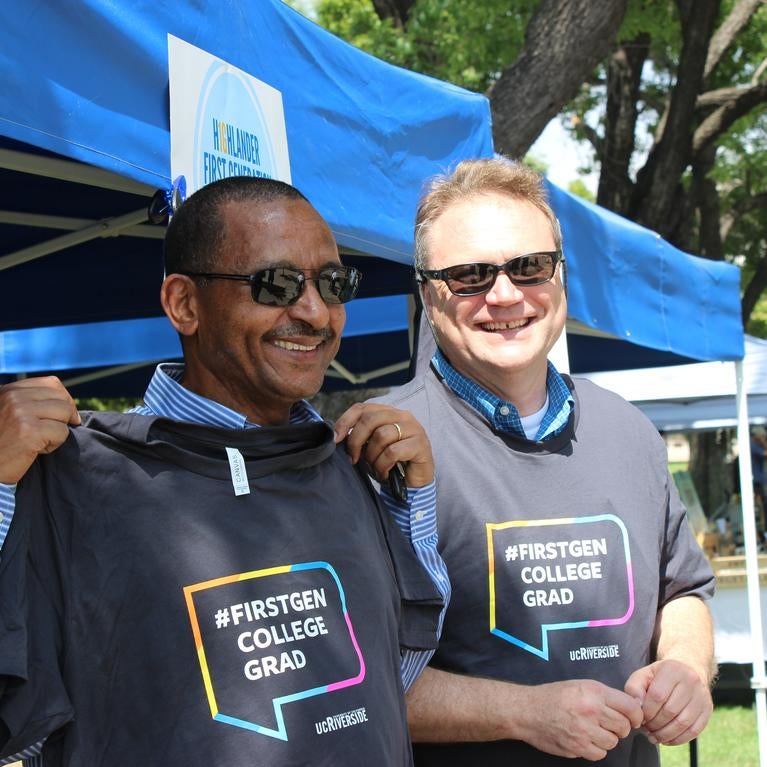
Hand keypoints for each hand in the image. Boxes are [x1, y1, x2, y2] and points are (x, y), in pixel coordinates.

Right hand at [0, 376, 80, 482]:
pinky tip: (36, 450)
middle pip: (62, 400)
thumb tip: (68, 401)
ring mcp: (21, 413)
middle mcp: (14, 397)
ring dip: (58, 431)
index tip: (65, 414)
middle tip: (49, 432)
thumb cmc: (2, 442)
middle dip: (64, 417)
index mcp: (10, 390)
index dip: (65, 399)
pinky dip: (54, 444)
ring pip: (65, 414)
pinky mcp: (30, 431)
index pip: (52, 383)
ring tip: (39, 440)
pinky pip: (62, 432)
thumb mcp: (11, 412)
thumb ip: (31, 401)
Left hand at [333, 403, 433, 487]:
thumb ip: (358, 438)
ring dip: (372, 457)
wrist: (413, 483)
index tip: (335, 439)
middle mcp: (402, 416)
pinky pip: (392, 452)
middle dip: (355, 441)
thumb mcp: (370, 448)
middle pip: (369, 419)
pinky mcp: (420, 444)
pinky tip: (384, 473)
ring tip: (375, 467)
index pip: (361, 408)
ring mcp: (413, 428)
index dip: (345, 421)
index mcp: (388, 412)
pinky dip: (383, 465)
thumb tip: (336, 437)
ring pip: (381, 435)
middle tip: (353, 458)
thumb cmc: (390, 463)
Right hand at [520, 679, 643, 760]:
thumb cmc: (552, 696)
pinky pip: (600, 754)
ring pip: (613, 742)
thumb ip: (602, 695)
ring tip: (594, 731)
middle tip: (610, 724)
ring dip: (607, 738)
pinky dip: (595, 749)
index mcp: (593, 692)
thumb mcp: (579, 685)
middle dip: (620, 727)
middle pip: (623, 727)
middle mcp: (591, 710)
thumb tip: (627, 708)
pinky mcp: (577, 748)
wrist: (528, 711)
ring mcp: (584, 731)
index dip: (636, 714)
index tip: (634, 718)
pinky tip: (586, 739)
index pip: (629, 706)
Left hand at [624, 659, 712, 745]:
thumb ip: (634, 688)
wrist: (687, 669)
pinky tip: (666, 739)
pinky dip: (678, 739)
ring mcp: (702, 696)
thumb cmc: (660, 675)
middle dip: (654, 724)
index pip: (658, 695)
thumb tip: (637, 706)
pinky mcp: (707, 710)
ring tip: (653, 736)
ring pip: (683, 723)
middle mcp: (691, 681)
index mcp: (672, 669)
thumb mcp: (644, 674)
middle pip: (670, 711)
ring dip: (665, 734)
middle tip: (645, 728)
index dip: (646, 710)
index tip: (640, 717)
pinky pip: (694, 731)